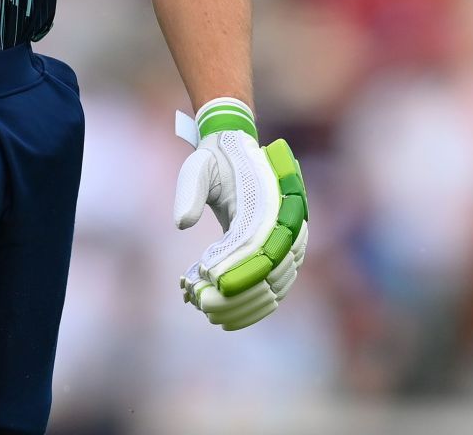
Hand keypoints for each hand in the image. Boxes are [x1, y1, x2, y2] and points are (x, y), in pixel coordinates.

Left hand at [173, 98, 307, 329]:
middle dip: (236, 291)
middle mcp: (287, 220)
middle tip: (201, 303)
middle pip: (269, 268)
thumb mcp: (196, 167)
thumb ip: (189, 191)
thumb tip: (181, 223)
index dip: (232, 261)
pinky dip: (254, 306)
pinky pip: (276, 288)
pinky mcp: (285, 254)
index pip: (255, 238)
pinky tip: (226, 318)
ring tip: (209, 312)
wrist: (236, 154)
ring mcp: (291, 240)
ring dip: (244, 303)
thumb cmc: (214, 162)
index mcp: (269, 196)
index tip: (205, 275)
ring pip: (275, 285)